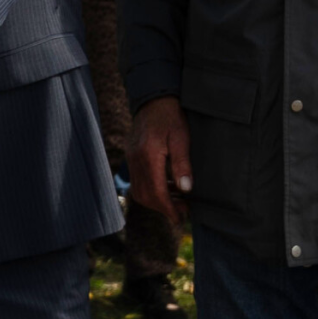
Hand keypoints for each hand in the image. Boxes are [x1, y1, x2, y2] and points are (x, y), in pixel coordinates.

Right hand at [127, 96, 191, 223]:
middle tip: (182, 212)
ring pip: (139, 191)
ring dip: (156, 201)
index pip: (156, 192)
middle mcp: (135, 160)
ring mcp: (131, 159)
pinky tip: (167, 187)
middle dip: (163, 208)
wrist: (154, 100)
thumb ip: (182, 164)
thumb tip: (186, 189)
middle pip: (145, 196)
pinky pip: (138, 181)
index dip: (168, 208)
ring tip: (176, 201)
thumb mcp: (182, 138)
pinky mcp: (131, 157)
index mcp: (148, 156)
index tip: (180, 218)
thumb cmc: (171, 118)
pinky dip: (151, 190)